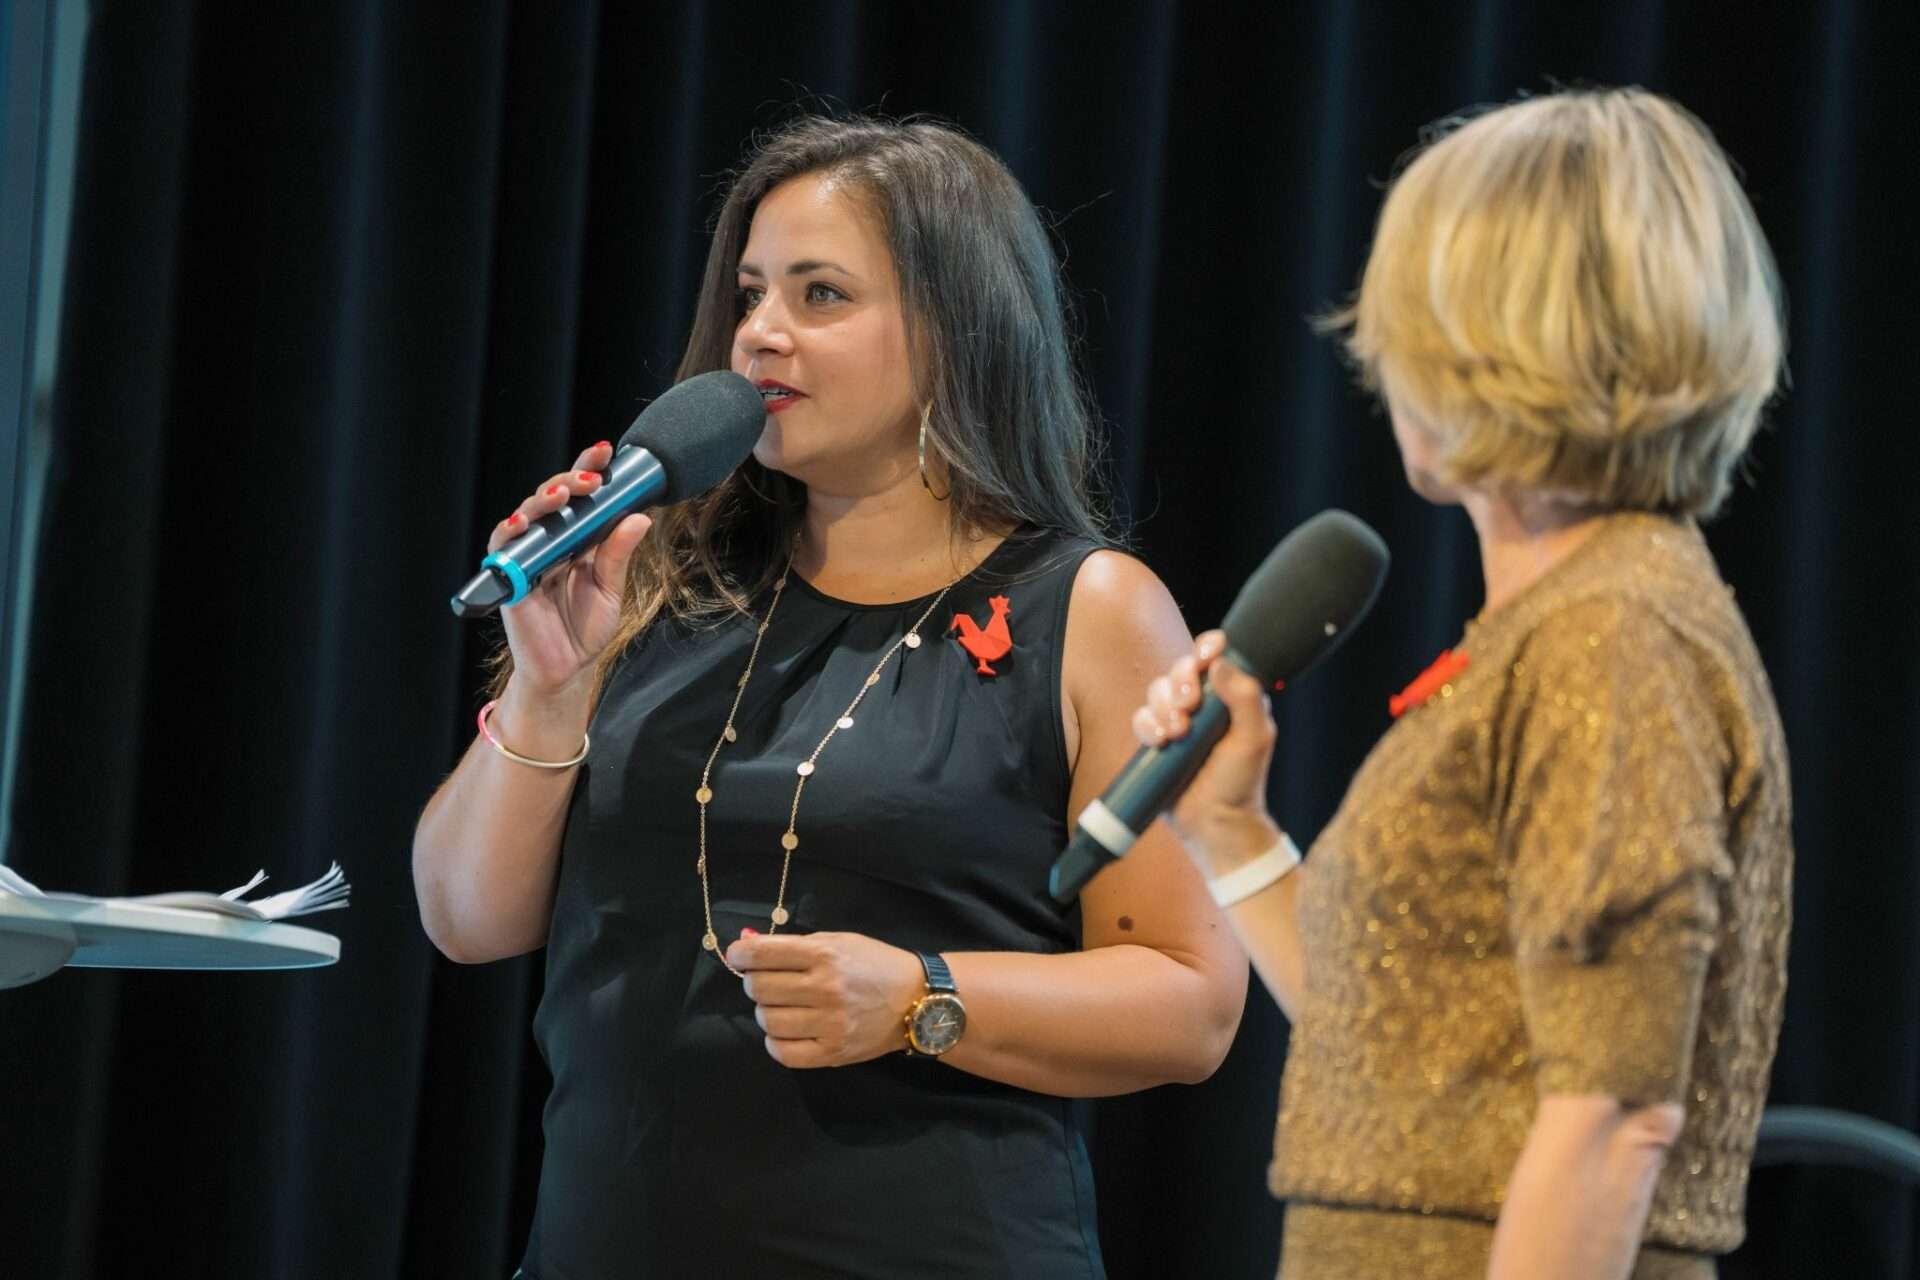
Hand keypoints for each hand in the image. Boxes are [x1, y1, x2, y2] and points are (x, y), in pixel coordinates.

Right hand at [487, 440, 653, 702]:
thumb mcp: (610, 589)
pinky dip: (509, 533)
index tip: (606, 453)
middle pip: (552, 498)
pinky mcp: (508, 577)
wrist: (565, 670)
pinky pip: (502, 548)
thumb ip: (619, 554)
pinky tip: (522, 522)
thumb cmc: (585, 628)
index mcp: (575, 539)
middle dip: (571, 480)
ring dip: (543, 500)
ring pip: (527, 515)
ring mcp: (526, 556)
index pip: (580, 497)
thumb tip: (640, 517)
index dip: (588, 471)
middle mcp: (549, 541)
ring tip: (563, 491)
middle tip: (591, 477)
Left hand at [724, 930, 924, 1068]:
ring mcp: (830, 1024)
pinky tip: (787, 1030)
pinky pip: (784, 1053)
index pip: (763, 954)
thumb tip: (746, 943)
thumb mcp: (838, 941)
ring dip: (766, 1012)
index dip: (741, 954)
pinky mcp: (833, 1053)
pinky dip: (776, 1042)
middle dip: (755, 982)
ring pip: (768, 1021)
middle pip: (760, 988)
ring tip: (781, 1006)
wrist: (916, 999)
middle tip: (767, 981)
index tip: (739, 956)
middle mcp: (825, 989)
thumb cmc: (874, 964)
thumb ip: (793, 944)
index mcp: (825, 955)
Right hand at [1132, 630, 1285, 873]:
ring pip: (1158, 691)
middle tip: (1189, 705)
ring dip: (1164, 707)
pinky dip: (1147, 725)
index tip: (1205, 656)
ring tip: (1177, 733)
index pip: (1216, 657)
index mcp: (1232, 697)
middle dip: (1181, 682)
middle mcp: (1205, 705)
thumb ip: (1246, 697)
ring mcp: (1179, 721)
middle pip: (1181, 669)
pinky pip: (1142, 717)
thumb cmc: (1242, 782)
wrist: (1216, 822)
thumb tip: (1221, 663)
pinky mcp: (1158, 740)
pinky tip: (1160, 742)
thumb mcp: (1255, 737)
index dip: (1206, 648)